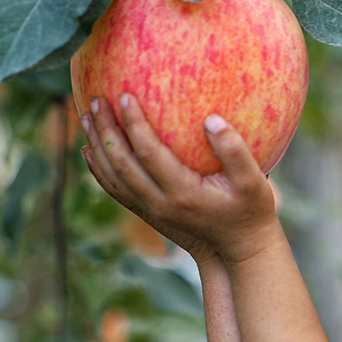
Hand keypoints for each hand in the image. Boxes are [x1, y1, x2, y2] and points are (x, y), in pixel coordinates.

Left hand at [80, 94, 279, 265]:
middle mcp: (161, 204)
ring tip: (87, 116)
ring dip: (96, 146)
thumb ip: (235, 151)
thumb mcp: (254, 182)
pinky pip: (117, 190)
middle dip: (105, 130)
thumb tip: (211, 119)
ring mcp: (153, 211)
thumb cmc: (253, 211)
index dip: (134, 123)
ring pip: (113, 177)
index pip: (148, 152)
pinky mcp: (152, 214)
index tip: (125, 94)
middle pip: (121, 163)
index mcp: (183, 193)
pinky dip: (99, 169)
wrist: (243, 248)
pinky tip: (91, 151)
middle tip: (97, 98)